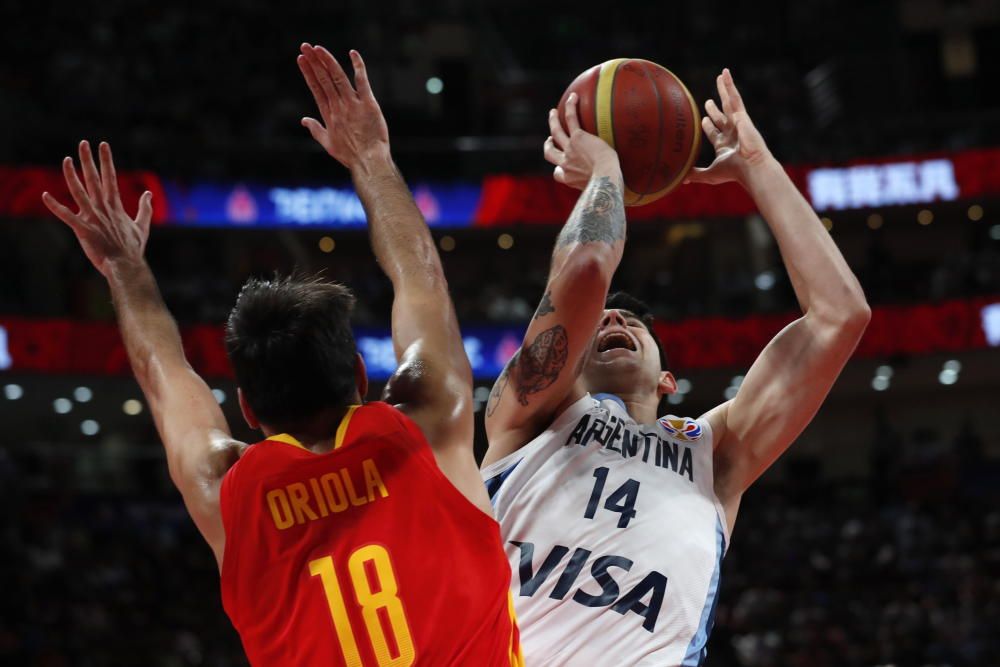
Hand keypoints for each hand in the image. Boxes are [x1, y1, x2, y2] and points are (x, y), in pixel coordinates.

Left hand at [41, 140, 151, 276]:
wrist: (126, 266)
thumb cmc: (133, 249)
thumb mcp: (142, 226)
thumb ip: (145, 208)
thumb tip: (148, 194)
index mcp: (115, 206)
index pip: (110, 178)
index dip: (106, 160)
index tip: (103, 145)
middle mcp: (103, 208)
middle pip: (94, 179)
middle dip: (88, 160)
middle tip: (83, 143)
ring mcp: (93, 218)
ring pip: (79, 192)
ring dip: (71, 175)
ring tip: (66, 159)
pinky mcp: (83, 230)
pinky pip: (67, 216)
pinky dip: (55, 206)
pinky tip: (45, 196)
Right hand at [297, 44, 389, 170]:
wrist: (369, 161)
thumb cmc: (350, 155)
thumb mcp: (328, 144)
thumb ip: (315, 129)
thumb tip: (303, 120)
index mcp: (328, 114)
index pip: (316, 88)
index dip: (308, 73)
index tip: (301, 59)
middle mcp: (338, 107)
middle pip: (323, 79)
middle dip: (313, 61)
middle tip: (305, 46)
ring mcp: (353, 104)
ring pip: (338, 77)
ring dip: (327, 61)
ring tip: (318, 48)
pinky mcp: (368, 104)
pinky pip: (362, 82)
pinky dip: (358, 67)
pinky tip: (353, 53)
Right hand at [543, 93, 619, 189]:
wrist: (606, 178)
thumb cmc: (608, 188)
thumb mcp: (603, 190)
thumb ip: (604, 187)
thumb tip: (621, 195)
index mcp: (570, 178)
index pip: (558, 174)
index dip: (558, 169)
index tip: (561, 167)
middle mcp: (566, 164)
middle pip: (550, 154)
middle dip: (548, 146)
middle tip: (549, 139)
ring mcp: (570, 150)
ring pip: (556, 132)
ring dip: (553, 121)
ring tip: (553, 112)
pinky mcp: (578, 138)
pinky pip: (571, 119)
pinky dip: (571, 107)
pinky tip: (574, 96)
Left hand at [685, 68, 771, 186]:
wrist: (751, 167)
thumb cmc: (733, 173)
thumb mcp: (709, 174)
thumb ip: (695, 174)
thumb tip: (680, 178)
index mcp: (725, 146)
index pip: (715, 133)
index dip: (709, 126)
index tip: (703, 120)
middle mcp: (732, 133)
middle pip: (722, 117)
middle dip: (715, 110)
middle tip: (708, 102)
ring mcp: (737, 123)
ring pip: (729, 102)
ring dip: (724, 90)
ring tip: (720, 77)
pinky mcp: (741, 115)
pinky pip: (734, 96)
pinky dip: (729, 84)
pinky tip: (725, 73)